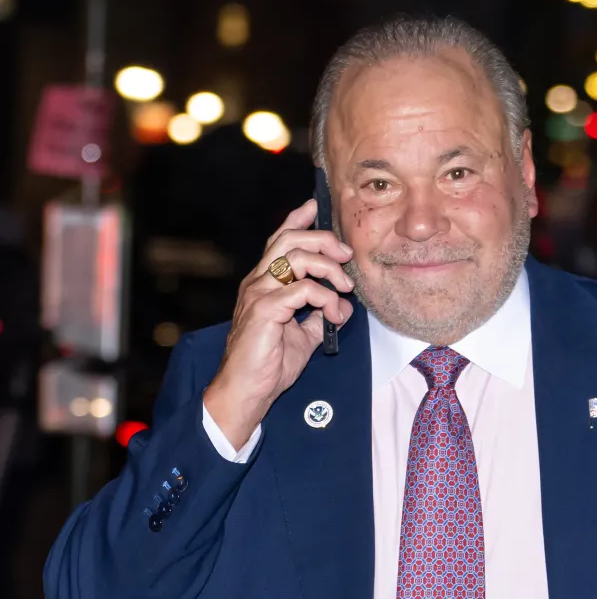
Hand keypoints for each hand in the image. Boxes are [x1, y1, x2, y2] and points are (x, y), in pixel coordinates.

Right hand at [203, 199, 354, 448]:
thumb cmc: (268, 366)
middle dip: (324, 240)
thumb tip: (342, 306)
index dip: (296, 220)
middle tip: (347, 256)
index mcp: (263, 283)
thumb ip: (319, 317)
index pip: (278, 241)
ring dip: (330, 269)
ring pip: (297, 258)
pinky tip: (334, 313)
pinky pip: (302, 290)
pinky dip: (325, 298)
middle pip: (290, 240)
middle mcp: (258, 282)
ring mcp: (258, 293)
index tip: (315, 206)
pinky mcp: (265, 310)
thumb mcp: (302, 337)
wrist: (247, 391)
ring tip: (345, 289)